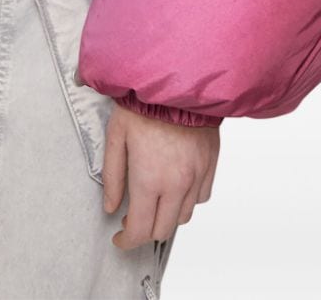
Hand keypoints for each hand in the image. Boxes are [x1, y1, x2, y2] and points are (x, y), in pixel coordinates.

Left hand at [103, 103, 218, 247]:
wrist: (177, 78)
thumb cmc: (142, 103)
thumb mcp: (116, 136)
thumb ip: (112, 176)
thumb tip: (111, 207)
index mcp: (149, 179)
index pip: (140, 230)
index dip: (127, 241)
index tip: (119, 238)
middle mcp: (176, 183)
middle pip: (163, 230)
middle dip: (145, 231)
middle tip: (133, 219)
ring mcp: (196, 175)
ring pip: (184, 216)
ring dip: (166, 215)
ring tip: (153, 200)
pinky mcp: (210, 164)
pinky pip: (202, 196)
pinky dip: (188, 199)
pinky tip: (175, 185)